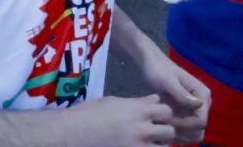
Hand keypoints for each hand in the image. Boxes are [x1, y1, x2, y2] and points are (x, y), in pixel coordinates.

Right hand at [59, 94, 176, 146]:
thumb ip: (137, 102)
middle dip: (163, 132)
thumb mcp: (114, 102)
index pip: (166, 111)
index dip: (162, 114)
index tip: (155, 117)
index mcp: (138, 110)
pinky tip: (137, 146)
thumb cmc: (89, 113)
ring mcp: (139, 146)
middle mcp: (143, 129)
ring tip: (146, 143)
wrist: (73, 132)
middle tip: (153, 134)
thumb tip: (155, 100)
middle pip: (169, 131)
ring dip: (158, 145)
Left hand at [137, 49, 209, 142]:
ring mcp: (196, 108)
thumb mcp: (167, 80)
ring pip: (193, 132)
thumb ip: (181, 93)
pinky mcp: (187, 112)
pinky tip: (163, 126)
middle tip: (162, 125)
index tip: (166, 120)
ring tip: (162, 125)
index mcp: (202, 94)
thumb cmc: (158, 69)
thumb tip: (198, 104)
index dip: (184, 125)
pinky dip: (177, 131)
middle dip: (182, 131)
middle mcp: (203, 103)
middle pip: (199, 129)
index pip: (200, 121)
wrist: (150, 63)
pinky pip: (187, 129)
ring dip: (179, 133)